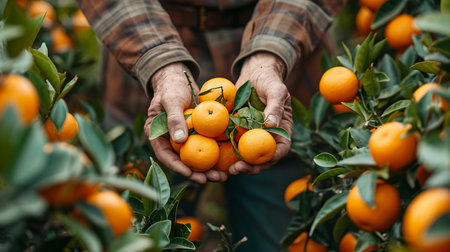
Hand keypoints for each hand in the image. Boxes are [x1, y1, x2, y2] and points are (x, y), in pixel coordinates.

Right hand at [144, 62, 227, 182]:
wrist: (180, 79)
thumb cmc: (172, 87)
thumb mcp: (172, 100)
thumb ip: (174, 119)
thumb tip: (180, 141)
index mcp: (158, 135)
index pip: (165, 156)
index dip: (177, 167)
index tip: (190, 174)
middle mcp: (170, 141)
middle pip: (182, 162)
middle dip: (196, 174)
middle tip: (211, 179)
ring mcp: (184, 140)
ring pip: (196, 158)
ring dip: (208, 169)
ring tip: (223, 176)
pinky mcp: (196, 136)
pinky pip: (206, 148)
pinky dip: (215, 156)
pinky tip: (228, 163)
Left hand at [229, 52, 292, 174]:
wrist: (253, 73)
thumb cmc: (269, 79)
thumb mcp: (276, 90)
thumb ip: (275, 107)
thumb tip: (271, 126)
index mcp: (281, 130)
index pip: (280, 149)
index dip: (270, 159)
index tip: (257, 162)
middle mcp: (268, 136)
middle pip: (262, 158)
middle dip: (251, 167)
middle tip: (237, 169)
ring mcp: (252, 135)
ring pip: (247, 156)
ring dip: (238, 165)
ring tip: (227, 170)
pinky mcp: (239, 131)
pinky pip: (234, 145)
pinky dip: (227, 153)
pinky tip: (216, 157)